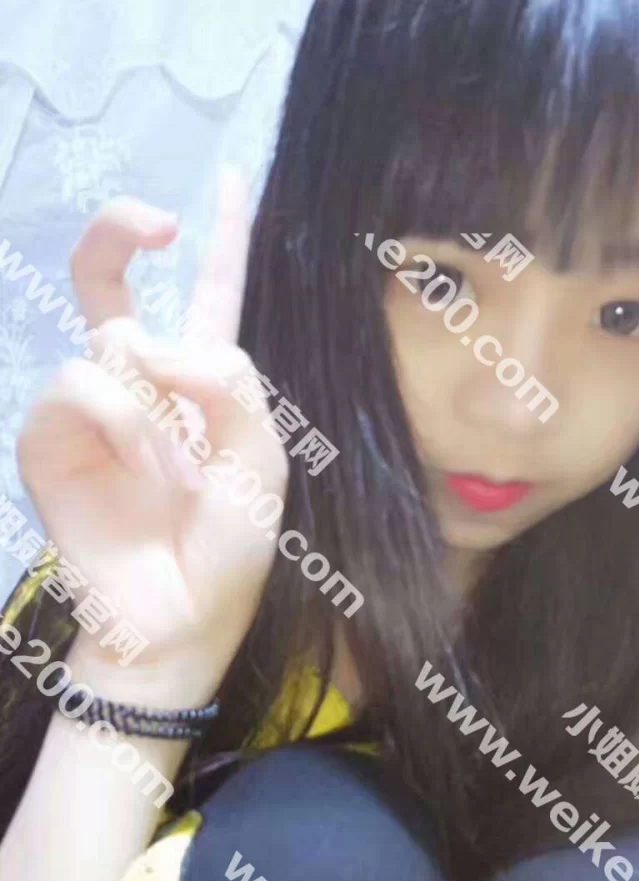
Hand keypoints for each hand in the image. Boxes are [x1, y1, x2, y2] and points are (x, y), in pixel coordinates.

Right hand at [17, 169, 286, 688]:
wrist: (178, 616)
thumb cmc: (228, 545)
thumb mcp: (262, 458)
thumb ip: (228, 383)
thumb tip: (146, 340)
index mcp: (203, 385)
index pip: (211, 295)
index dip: (221, 237)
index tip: (226, 177)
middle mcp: (142, 384)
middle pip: (113, 281)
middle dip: (122, 231)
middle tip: (156, 222)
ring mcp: (92, 410)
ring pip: (110, 339)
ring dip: (154, 401)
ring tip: (169, 472)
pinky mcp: (48, 439)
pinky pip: (79, 386)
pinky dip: (120, 423)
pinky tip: (137, 471)